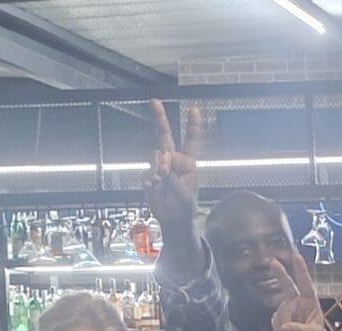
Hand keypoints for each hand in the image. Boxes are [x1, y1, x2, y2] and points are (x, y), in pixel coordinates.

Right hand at [144, 100, 198, 231]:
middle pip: (165, 135)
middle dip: (160, 117)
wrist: (173, 220)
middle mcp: (173, 160)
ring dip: (158, 166)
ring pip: (155, 155)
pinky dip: (150, 179)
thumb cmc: (185, 206)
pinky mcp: (149, 175)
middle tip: (154, 101)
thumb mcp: (185, 193)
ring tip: (162, 181)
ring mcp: (160, 166)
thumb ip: (173, 178)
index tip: (194, 109)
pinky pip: (147, 171)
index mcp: (188, 162)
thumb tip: (162, 166)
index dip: (192, 125)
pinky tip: (154, 187)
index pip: (191, 140)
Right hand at [258, 255, 325, 330]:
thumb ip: (300, 330)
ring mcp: (286, 308)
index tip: (296, 256)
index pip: (305, 283)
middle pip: (287, 284)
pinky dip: (279, 329)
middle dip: (280, 273)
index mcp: (309, 301)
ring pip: (280, 313)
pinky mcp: (279, 317)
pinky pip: (275, 322)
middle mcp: (297, 302)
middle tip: (273, 262)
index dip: (301, 270)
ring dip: (284, 325)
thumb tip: (284, 328)